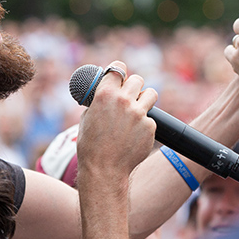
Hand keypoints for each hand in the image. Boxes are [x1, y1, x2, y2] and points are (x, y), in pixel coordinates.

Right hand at [77, 60, 157, 177]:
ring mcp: (139, 113)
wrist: (104, 169)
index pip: (118, 68)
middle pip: (138, 79)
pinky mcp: (150, 126)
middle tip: (130, 96)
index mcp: (104, 94)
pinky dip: (144, 125)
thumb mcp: (87, 118)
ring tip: (138, 110)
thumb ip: (98, 103)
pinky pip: (150, 119)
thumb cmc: (90, 146)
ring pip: (150, 94)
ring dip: (145, 99)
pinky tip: (134, 135)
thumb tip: (104, 95)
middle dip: (134, 87)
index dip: (120, 71)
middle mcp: (123, 100)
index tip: (121, 75)